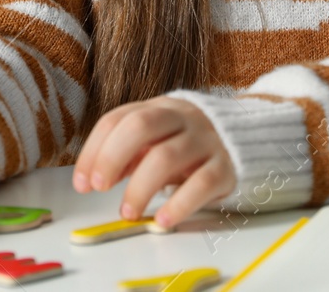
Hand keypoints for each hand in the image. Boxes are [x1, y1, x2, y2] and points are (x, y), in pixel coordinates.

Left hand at [72, 97, 234, 228]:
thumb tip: (96, 176)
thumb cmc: (188, 144)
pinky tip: (163, 220)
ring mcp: (206, 140)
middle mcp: (182, 118)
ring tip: (128, 213)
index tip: (82, 182)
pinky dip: (179, 204)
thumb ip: (128, 153)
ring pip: (167, 157)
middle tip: (100, 188)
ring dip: (139, 188)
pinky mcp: (225, 166)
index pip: (117, 119)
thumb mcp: (158, 140)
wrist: (246, 139)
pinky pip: (202, 183)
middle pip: (140, 126)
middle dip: (112, 158)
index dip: (94, 150)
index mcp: (159, 108)